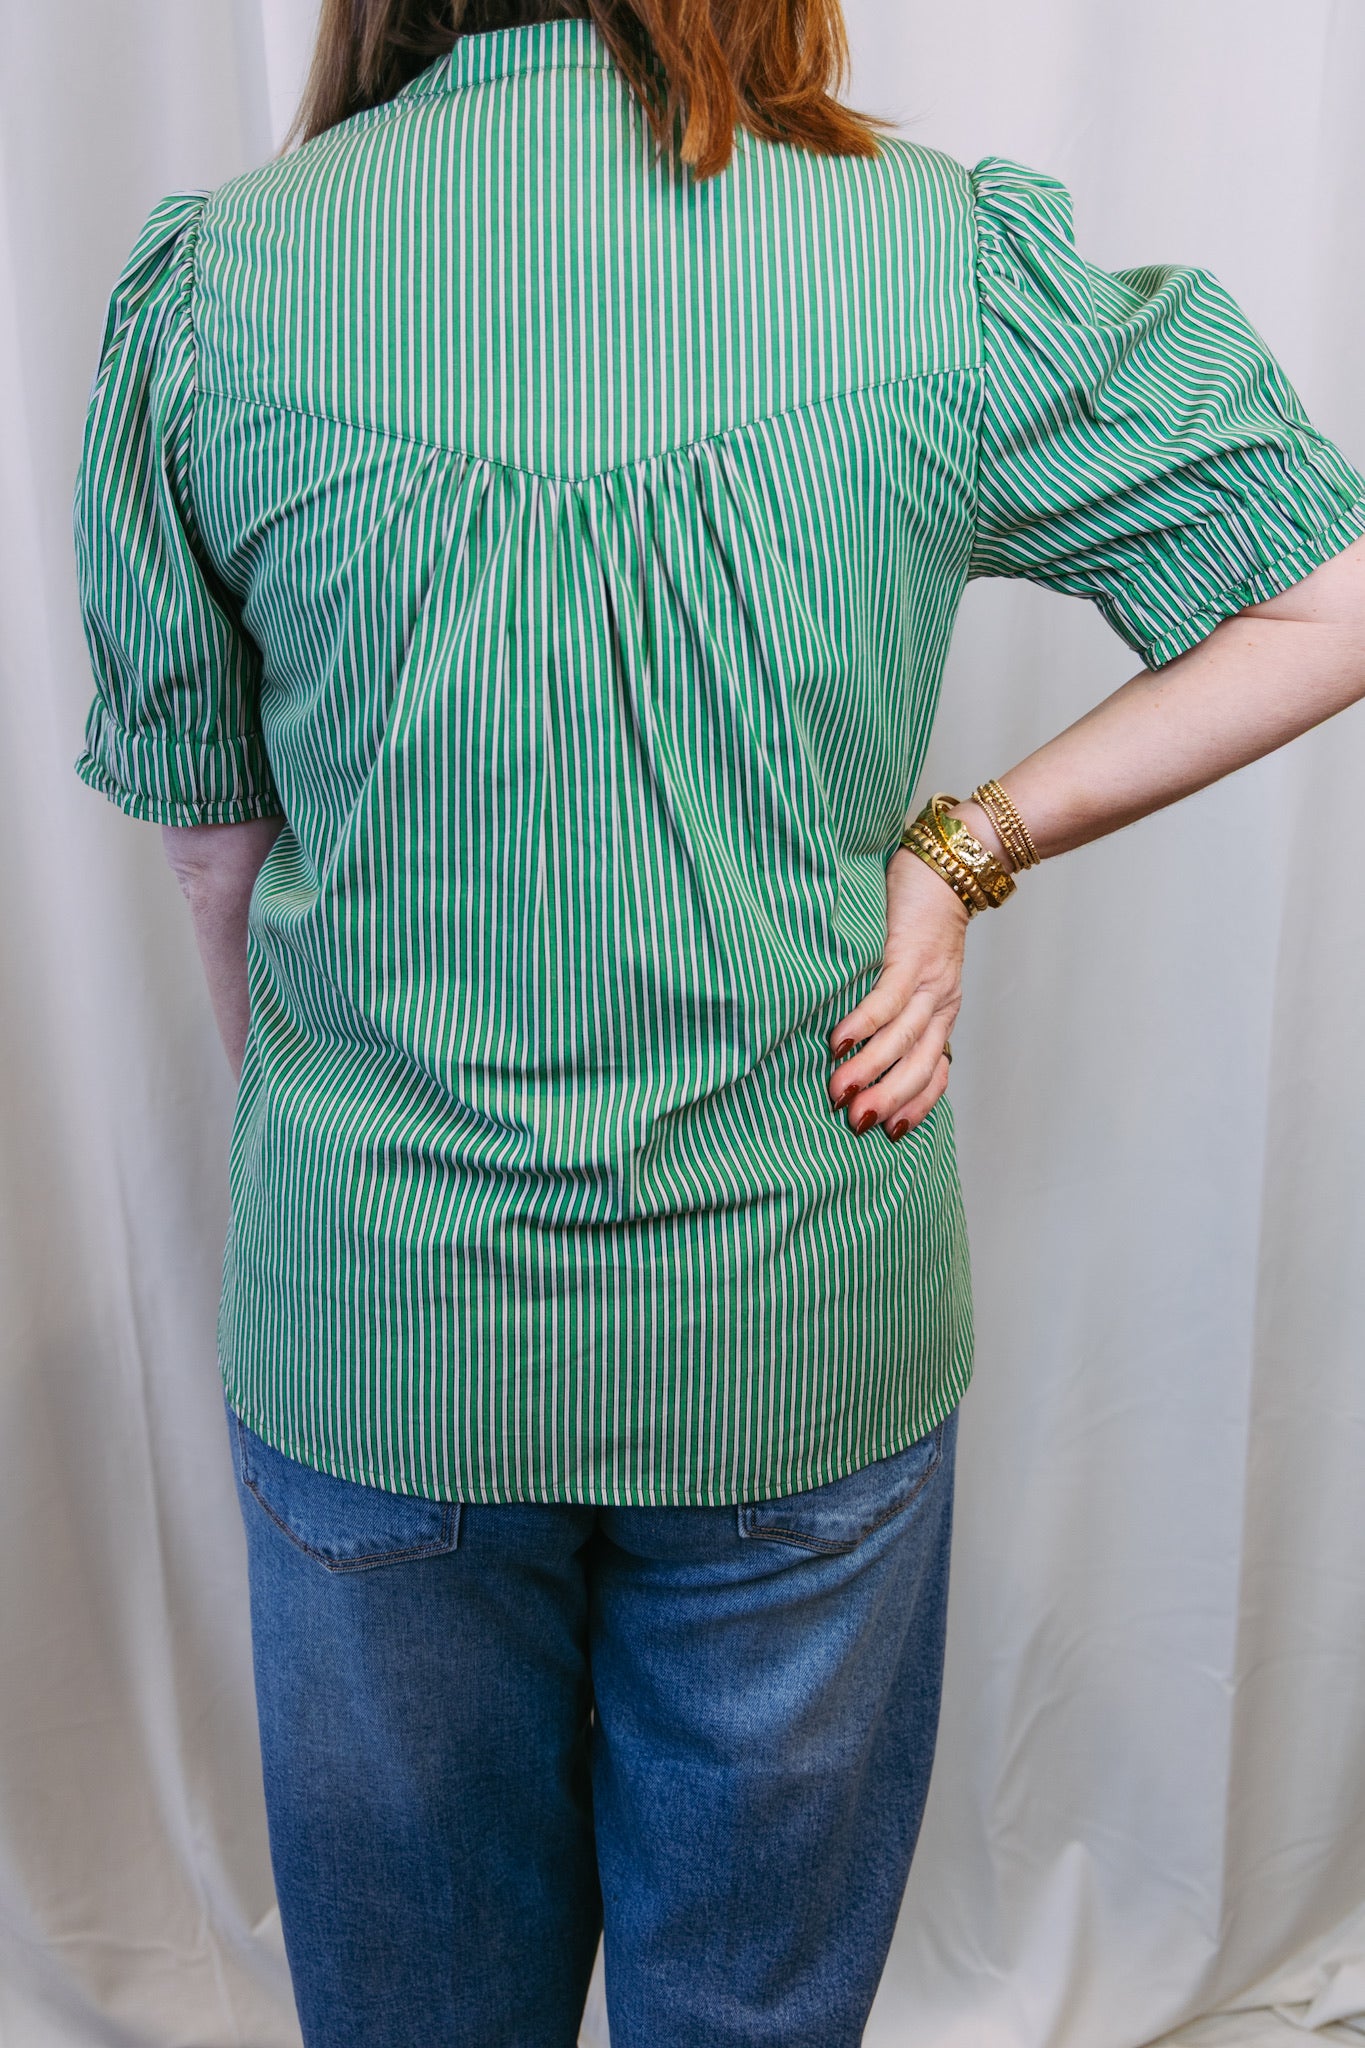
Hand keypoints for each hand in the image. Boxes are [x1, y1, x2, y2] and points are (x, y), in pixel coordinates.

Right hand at [826, 847, 966, 1138]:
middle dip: (888, 1098)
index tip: (892, 1134)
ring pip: (901, 1037)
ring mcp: (927, 980)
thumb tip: (863, 1047)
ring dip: (870, 1068)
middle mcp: (940, 1002)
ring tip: (839, 1092)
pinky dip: (864, 1022)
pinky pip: (888, 997)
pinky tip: (840, 1041)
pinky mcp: (908, 954)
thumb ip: (901, 1007)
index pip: (936, 1070)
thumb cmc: (920, 921)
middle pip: (917, 1063)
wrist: (947, 867)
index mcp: (943, 1012)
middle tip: (857, 1124)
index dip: (917, 1105)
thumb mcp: (918, 972)